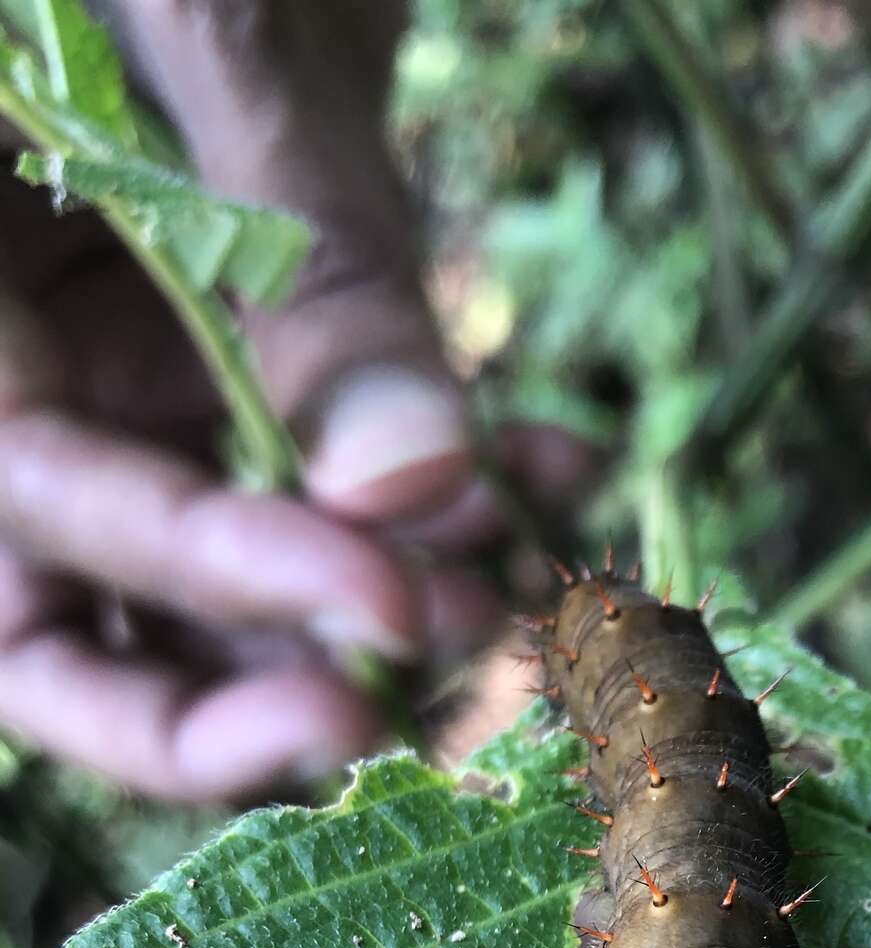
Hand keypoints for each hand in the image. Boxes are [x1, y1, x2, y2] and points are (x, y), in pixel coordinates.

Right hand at [0, 0, 515, 800]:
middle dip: (247, 693)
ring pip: (213, 596)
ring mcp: (120, 382)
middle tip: (417, 675)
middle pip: (70, 629)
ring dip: (372, 613)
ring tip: (514, 569)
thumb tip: (412, 484)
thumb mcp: (218, 26)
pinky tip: (552, 464)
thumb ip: (305, 254)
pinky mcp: (236, 370)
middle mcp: (12, 367)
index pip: (37, 495)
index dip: (207, 580)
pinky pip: (327, 491)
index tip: (386, 610)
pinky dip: (444, 505)